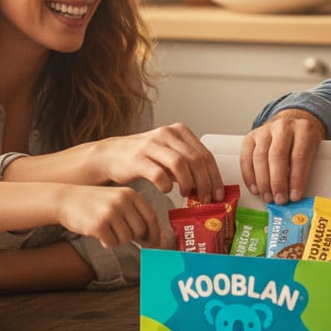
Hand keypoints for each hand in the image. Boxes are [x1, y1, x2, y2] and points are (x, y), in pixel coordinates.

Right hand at [57, 184, 164, 248]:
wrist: (66, 199)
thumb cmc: (94, 203)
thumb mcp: (117, 199)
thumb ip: (134, 212)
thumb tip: (152, 236)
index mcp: (130, 194)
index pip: (151, 216)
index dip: (155, 232)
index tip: (154, 242)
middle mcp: (122, 201)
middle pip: (140, 230)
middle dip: (132, 237)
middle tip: (119, 233)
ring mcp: (111, 212)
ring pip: (126, 238)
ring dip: (118, 240)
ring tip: (107, 230)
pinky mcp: (99, 225)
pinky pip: (112, 243)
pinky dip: (107, 243)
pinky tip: (99, 233)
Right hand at [99, 124, 223, 201]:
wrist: (111, 155)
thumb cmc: (144, 157)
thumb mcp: (169, 154)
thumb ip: (188, 165)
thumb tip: (209, 185)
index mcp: (179, 131)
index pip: (205, 154)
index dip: (215, 176)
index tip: (218, 193)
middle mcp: (167, 134)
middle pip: (196, 159)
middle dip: (205, 183)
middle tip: (206, 198)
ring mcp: (151, 145)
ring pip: (180, 164)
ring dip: (188, 183)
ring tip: (187, 195)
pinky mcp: (137, 158)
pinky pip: (158, 173)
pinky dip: (166, 185)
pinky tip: (167, 191)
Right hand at [240, 110, 324, 204]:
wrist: (290, 126)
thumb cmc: (303, 143)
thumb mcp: (313, 150)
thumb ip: (307, 168)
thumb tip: (297, 195)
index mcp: (304, 129)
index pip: (299, 156)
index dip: (296, 179)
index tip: (295, 196)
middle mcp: (283, 126)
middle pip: (277, 155)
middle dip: (277, 182)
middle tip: (279, 199)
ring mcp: (265, 130)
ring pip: (260, 157)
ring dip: (263, 181)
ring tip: (268, 197)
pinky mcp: (251, 136)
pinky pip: (246, 157)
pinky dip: (249, 176)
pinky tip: (255, 189)